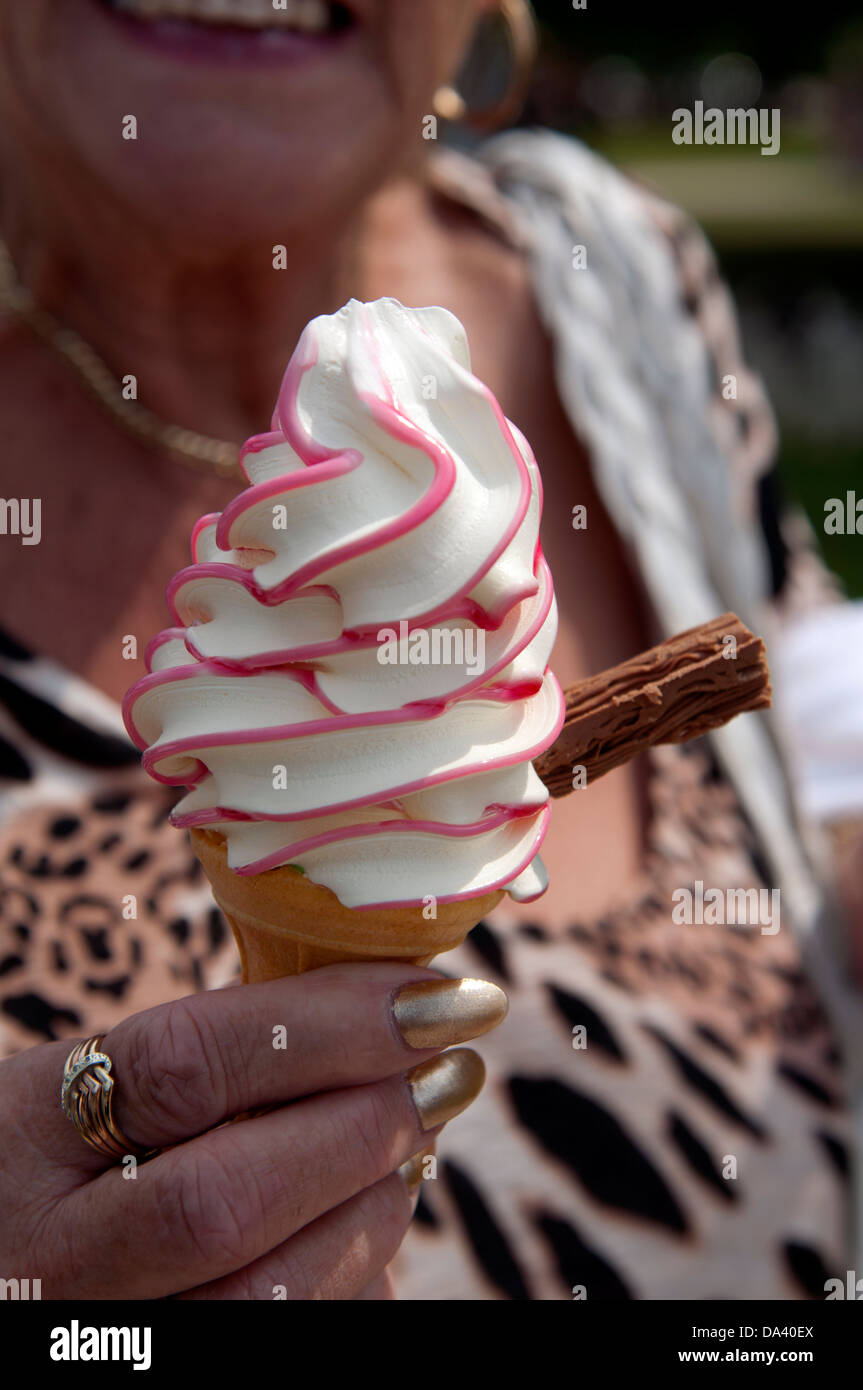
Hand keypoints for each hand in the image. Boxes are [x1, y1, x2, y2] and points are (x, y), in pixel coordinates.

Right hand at [1, 964, 505, 1298]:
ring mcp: (102, 1339)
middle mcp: (48, 1258)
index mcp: (24, 1133)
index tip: (434, 995)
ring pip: (265, 1297)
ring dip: (372, 1206)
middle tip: (449, 1070)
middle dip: (365, 1126)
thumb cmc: (60, 1157)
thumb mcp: (91, 1087)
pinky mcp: (168, 1375)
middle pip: (229, 1199)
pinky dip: (349, 1273)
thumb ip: (209, 1060)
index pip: (188, 1064)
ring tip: (415, 1138)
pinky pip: (283, 1336)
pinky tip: (368, 1216)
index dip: (328, 1024)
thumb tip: (382, 1016)